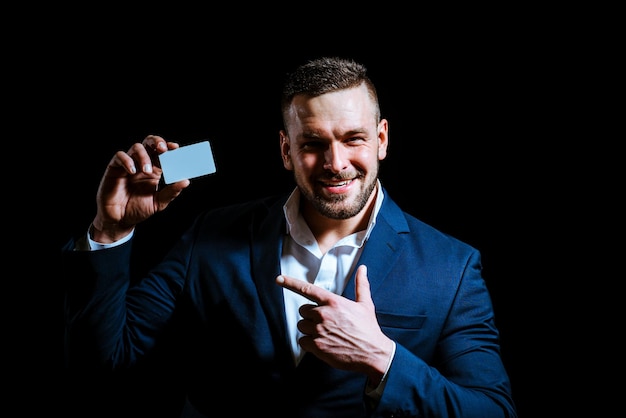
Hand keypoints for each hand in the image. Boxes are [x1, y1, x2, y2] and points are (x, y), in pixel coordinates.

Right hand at [92, 135, 190, 242]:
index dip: (169, 148)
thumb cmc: (138, 210)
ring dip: (144, 156)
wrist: (120, 220)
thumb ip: (171, 192)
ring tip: (146, 171)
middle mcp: (142, 164)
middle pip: (149, 143)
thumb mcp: (158, 203)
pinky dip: (127, 160)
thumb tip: (186, 181)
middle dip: (157, 141)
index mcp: (155, 171)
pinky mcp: (114, 169)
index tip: (176, 148)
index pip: (162, 154)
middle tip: (163, 148)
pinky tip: (132, 171)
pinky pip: (119, 156)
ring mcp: (128, 165)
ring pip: (136, 147)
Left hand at [276, 265, 393, 383]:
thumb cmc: (368, 328)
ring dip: (309, 330)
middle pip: (303, 311)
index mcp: (333, 302)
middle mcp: (324, 314)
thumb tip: (363, 268)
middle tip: (326, 323)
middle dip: (311, 316)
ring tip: (325, 334)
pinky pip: (302, 341)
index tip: (278, 279)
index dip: (290, 283)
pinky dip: (309, 343)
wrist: (373, 353)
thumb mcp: (365, 304)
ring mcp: (319, 331)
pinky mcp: (317, 346)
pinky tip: (323, 344)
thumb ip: (361, 285)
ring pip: (301, 326)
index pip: (307, 289)